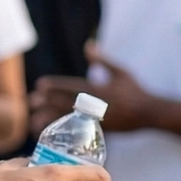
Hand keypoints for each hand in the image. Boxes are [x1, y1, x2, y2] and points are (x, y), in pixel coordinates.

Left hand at [30, 47, 153, 134]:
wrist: (149, 114)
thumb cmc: (135, 90)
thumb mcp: (120, 72)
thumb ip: (103, 60)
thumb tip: (89, 45)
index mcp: (99, 89)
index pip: (72, 86)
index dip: (55, 86)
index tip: (40, 84)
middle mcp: (95, 105)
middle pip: (66, 103)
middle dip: (47, 102)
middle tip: (30, 101)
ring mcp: (96, 119)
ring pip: (69, 121)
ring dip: (50, 120)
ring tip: (32, 120)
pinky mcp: (98, 131)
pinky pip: (76, 134)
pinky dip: (62, 134)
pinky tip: (48, 135)